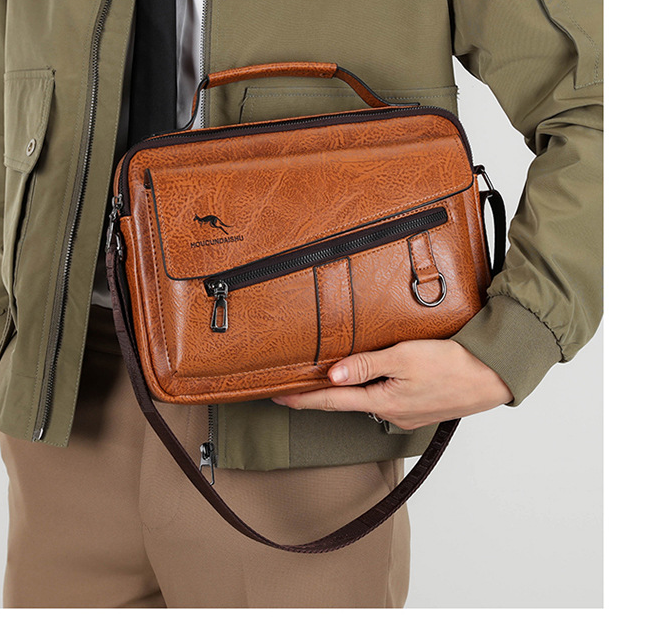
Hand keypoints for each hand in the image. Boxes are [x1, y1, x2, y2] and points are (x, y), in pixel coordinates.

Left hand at [272, 340, 513, 429]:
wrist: (492, 376)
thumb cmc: (452, 364)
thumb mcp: (404, 357)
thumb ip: (366, 365)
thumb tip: (332, 375)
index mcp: (383, 402)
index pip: (332, 401)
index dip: (302, 399)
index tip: (277, 397)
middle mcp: (391, 413)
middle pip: (346, 402)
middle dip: (319, 396)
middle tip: (292, 387)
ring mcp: (405, 413)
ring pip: (366, 400)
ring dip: (345, 391)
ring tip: (324, 380)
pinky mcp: (418, 407)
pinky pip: (385, 398)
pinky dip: (369, 389)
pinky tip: (367, 379)